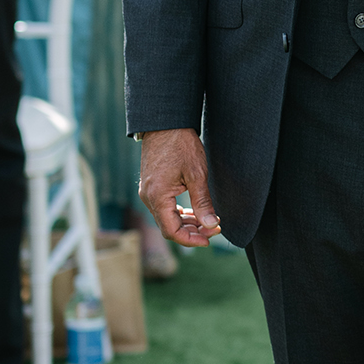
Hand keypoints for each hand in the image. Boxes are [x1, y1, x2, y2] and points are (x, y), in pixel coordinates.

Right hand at [138, 128, 220, 247]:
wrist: (165, 123)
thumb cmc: (181, 145)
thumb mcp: (197, 174)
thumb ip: (203, 202)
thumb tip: (211, 224)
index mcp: (157, 197)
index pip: (172, 231)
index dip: (191, 239)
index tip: (210, 237)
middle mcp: (148, 197)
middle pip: (168, 227)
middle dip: (192, 232)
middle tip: (214, 229)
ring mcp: (148, 192)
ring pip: (167, 218)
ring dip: (186, 223)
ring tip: (208, 221)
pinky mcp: (152, 186)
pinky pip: (164, 208)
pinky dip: (179, 213)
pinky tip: (194, 212)